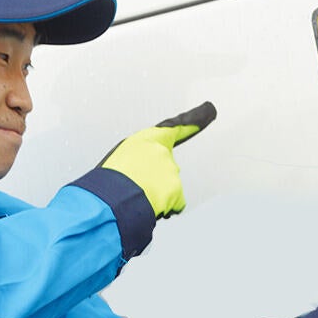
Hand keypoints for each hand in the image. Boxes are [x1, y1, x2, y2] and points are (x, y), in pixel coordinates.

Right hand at [99, 102, 216, 218]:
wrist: (112, 199)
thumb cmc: (108, 180)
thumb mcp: (118, 158)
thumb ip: (137, 158)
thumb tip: (140, 170)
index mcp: (146, 139)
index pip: (175, 127)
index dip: (194, 120)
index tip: (209, 110)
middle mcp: (162, 152)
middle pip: (165, 167)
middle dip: (154, 178)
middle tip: (135, 186)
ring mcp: (171, 172)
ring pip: (168, 187)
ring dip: (156, 194)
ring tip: (136, 196)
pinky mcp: (177, 191)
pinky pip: (175, 203)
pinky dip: (165, 207)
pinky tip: (149, 206)